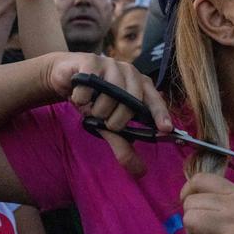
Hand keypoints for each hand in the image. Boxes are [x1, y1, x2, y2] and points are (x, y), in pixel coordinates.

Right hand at [41, 52, 171, 174]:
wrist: (67, 76)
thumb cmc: (95, 98)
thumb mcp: (109, 125)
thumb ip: (124, 145)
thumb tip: (141, 172)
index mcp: (140, 84)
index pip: (155, 101)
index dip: (161, 115)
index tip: (166, 130)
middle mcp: (129, 72)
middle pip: (130, 103)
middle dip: (115, 120)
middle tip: (105, 120)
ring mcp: (111, 64)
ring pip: (108, 98)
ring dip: (96, 110)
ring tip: (91, 105)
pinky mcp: (91, 61)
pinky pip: (88, 89)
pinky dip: (81, 98)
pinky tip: (79, 94)